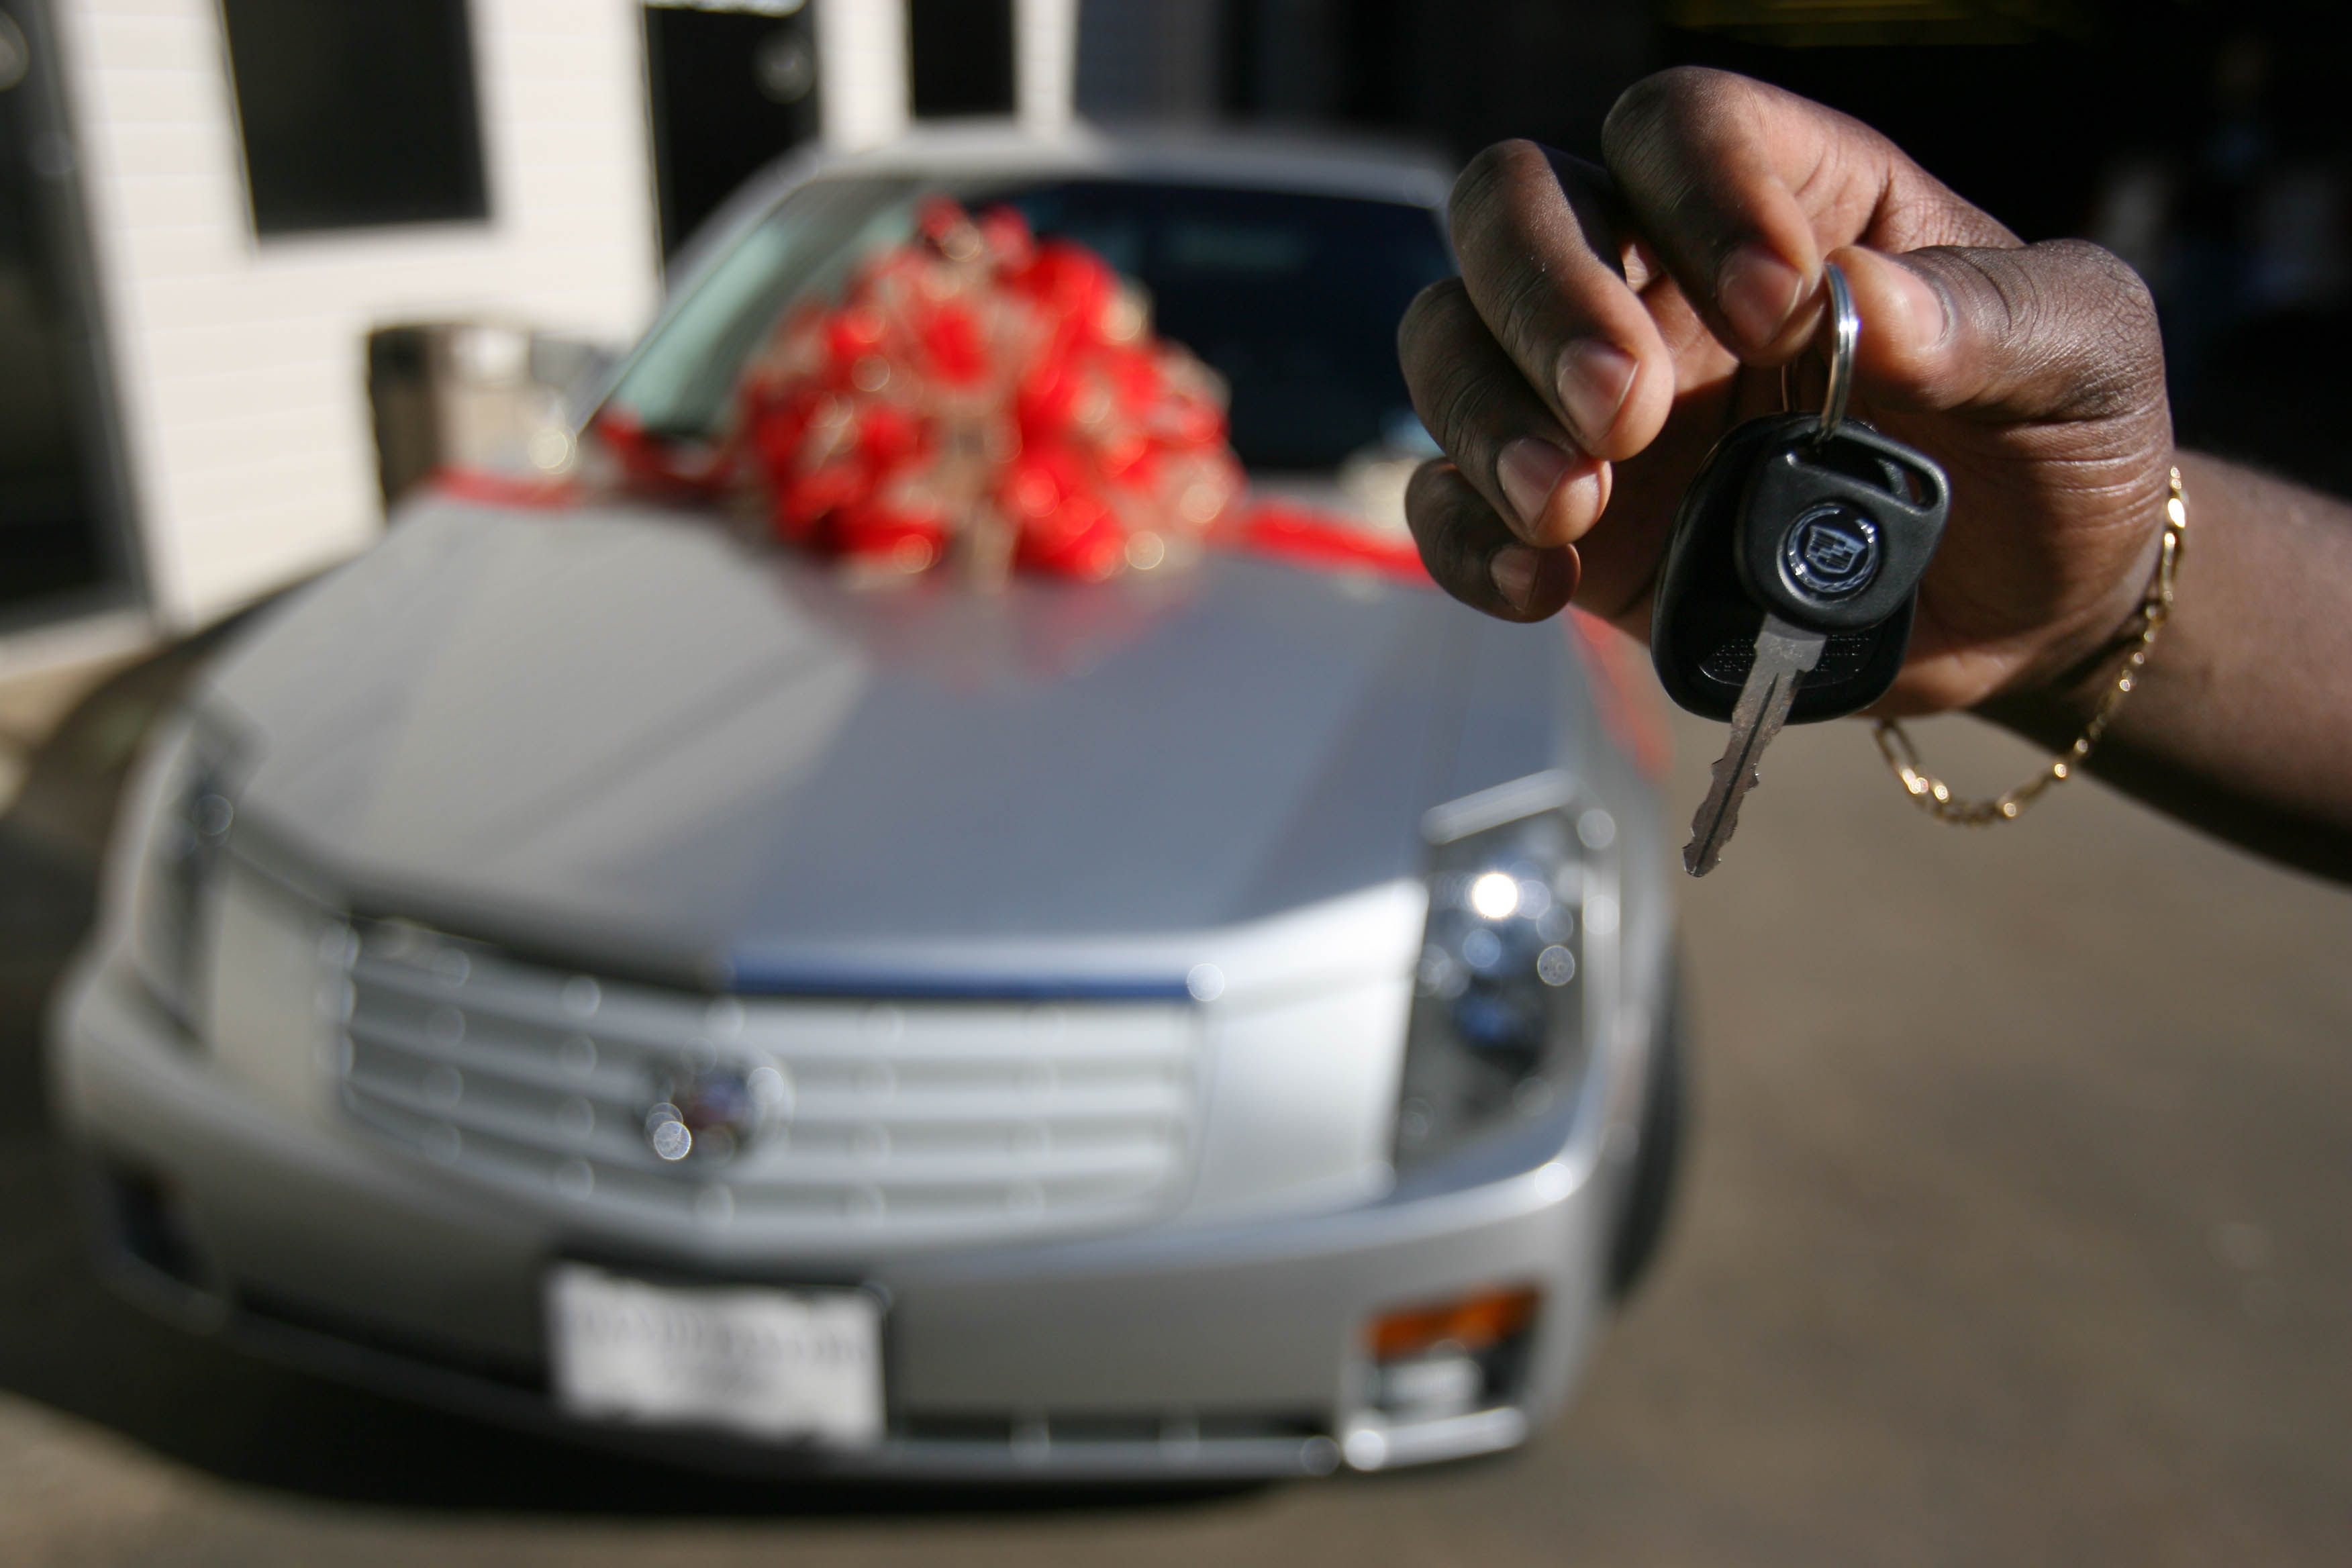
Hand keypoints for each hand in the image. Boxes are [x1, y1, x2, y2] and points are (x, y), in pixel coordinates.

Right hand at [1398, 67, 2174, 715]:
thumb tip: (1857, 300)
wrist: (2034, 608)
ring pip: (1449, 343)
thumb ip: (1987, 318)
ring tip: (1575, 503)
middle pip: (1512, 205)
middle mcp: (1659, 275)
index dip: (1699, 194)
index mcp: (1787, 194)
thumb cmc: (2058, 440)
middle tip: (1628, 408)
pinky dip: (1469, 539)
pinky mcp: (1566, 520)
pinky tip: (1544, 582)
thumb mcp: (2079, 353)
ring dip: (1487, 417)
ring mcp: (1593, 399)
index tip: (1778, 310)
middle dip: (1545, 298)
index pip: (1676, 125)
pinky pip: (1449, 504)